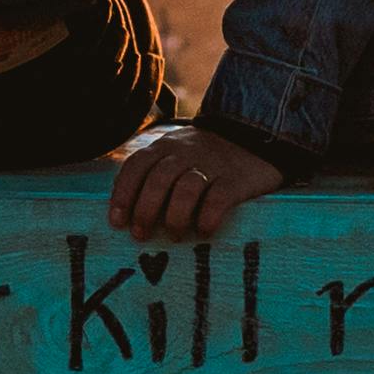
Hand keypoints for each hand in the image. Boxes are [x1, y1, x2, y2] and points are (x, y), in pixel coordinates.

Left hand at [107, 126, 285, 239]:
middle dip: (145, 211)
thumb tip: (124, 210)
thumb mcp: (176, 152)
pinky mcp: (236, 179)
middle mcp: (186, 152)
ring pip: (186, 189)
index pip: (136, 166)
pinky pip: (218, 199)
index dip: (123, 195)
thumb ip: (153, 172)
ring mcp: (212, 164)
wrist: (256, 137)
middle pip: (158, 180)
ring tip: (175, 236)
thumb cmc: (205, 156)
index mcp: (166, 146)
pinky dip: (208, 218)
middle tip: (142, 235)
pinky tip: (204, 232)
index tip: (117, 222)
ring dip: (175, 217)